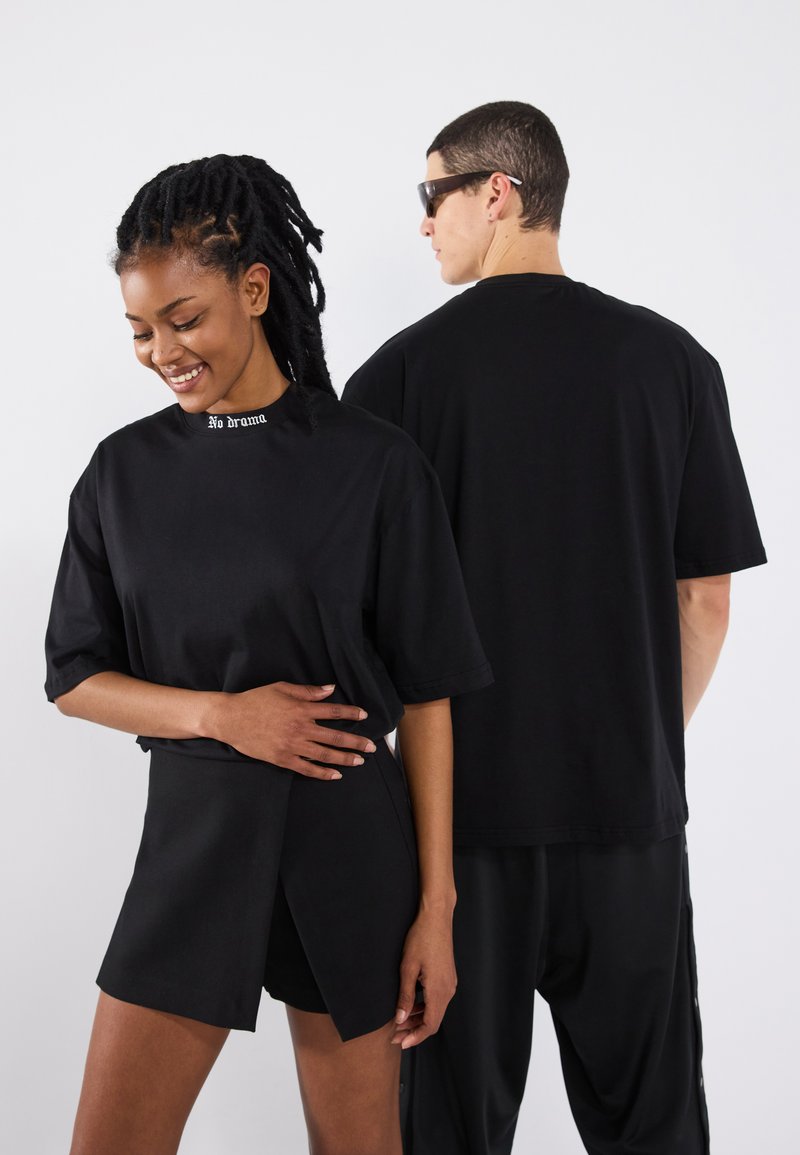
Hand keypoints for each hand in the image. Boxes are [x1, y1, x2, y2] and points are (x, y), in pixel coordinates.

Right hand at [208, 682, 376, 778]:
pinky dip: (323, 772)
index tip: (364, 716)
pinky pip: (307, 768)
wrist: (231, 718)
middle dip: (355, 742)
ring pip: (324, 754)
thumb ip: (308, 691)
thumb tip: (330, 689)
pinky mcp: (282, 759)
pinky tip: (336, 774)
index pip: (333, 711)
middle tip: (371, 747)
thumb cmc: (256, 700)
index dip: (351, 713)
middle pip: (334, 737)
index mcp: (300, 709)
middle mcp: (299, 728)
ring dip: (344, 758)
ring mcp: (291, 746)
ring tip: (359, 761)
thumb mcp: (282, 688)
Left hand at [391, 908, 456, 1047]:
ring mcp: (450, 983)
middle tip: (395, 1035)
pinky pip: (437, 999)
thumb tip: (400, 1019)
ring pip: (435, 1010)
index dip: (415, 1037)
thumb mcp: (407, 968)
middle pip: (433, 1020)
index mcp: (439, 990)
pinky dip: (424, 1007)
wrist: (436, 917)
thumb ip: (405, 996)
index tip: (400, 1042)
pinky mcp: (448, 977)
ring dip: (419, 1018)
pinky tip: (411, 1005)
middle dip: (414, 1030)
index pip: (430, 1025)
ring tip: (400, 1021)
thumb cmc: (421, 938)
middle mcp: (448, 990)